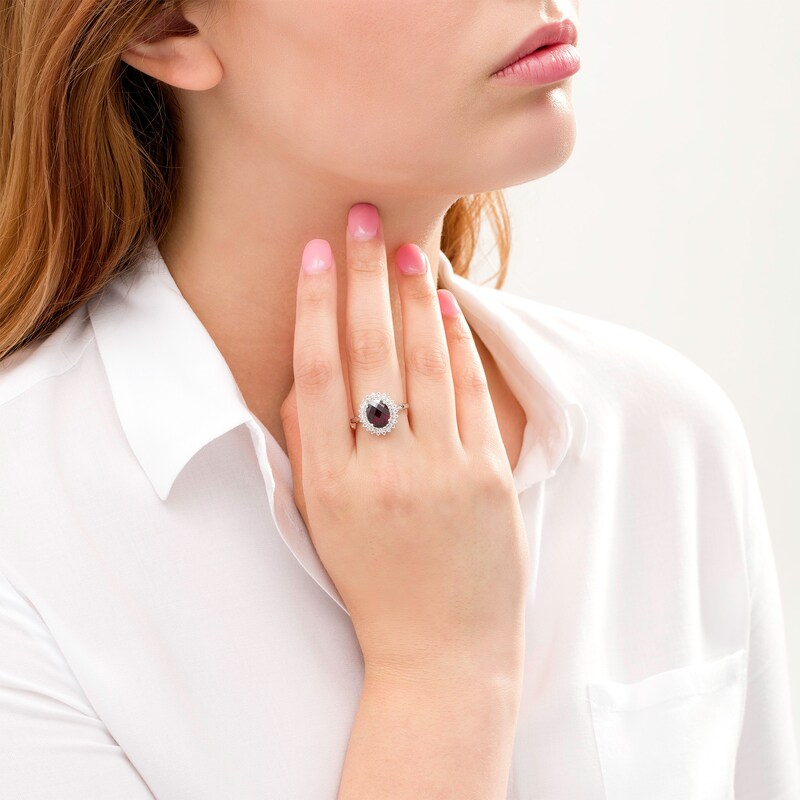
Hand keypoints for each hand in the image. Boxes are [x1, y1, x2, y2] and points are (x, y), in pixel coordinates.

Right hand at [279, 203, 529, 679]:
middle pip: (372, 351)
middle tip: (361, 215)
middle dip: (365, 274)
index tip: (316, 250)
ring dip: (415, 296)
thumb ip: (308, 448)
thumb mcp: (320, 523)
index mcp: (329, 484)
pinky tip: (448, 304)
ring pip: (425, 362)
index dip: (317, 304)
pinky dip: (459, 343)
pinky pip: (471, 393)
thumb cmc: (372, 584)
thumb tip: (306, 372)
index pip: (319, 371)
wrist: (441, 652)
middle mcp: (383, 471)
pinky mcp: (489, 478)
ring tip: (406, 246)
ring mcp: (442, 472)